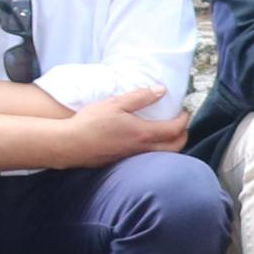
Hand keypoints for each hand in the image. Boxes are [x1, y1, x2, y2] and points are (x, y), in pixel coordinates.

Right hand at [59, 91, 189, 166]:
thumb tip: (161, 90)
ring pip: (162, 155)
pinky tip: (146, 141)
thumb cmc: (91, 122)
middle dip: (183, 135)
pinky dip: (156, 151)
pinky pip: (147, 158)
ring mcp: (132, 159)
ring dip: (170, 145)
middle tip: (181, 124)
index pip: (174, 130)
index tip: (184, 112)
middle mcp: (142, 149)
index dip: (183, 120)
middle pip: (175, 147)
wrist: (69, 145)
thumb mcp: (116, 103)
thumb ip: (141, 97)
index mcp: (143, 133)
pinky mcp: (122, 162)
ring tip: (167, 132)